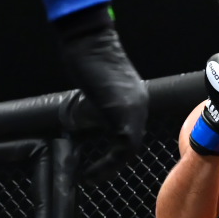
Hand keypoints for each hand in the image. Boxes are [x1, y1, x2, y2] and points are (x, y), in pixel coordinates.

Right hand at [61, 17, 147, 179]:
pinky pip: (123, 146)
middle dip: (113, 165)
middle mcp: (140, 106)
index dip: (115, 155)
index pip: (130, 136)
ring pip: (130, 149)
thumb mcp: (90, 93)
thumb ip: (91, 112)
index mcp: (134, 101)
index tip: (98, 167)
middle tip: (94, 177)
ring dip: (110, 167)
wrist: (87, 39)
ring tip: (91, 177)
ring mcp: (135, 109)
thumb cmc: (85, 58)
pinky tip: (91, 169)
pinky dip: (108, 162)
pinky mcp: (123, 111)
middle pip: (132, 145)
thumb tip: (78, 129)